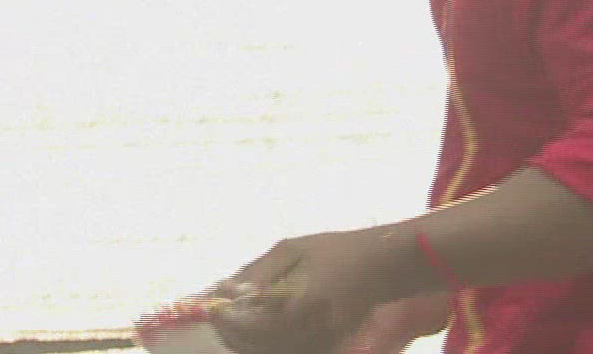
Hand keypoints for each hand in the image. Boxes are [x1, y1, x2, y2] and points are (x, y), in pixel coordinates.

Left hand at [207, 227, 431, 353]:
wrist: (382, 267)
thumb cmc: (334, 252)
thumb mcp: (291, 250)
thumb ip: (257, 273)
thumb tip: (223, 290)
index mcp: (305, 302)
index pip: (253, 326)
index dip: (227, 320)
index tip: (210, 307)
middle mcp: (315, 329)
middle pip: (260, 346)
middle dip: (232, 334)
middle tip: (216, 316)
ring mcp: (323, 341)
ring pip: (272, 351)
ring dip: (246, 341)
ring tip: (232, 321)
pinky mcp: (328, 346)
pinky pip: (288, 350)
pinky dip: (266, 343)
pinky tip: (255, 327)